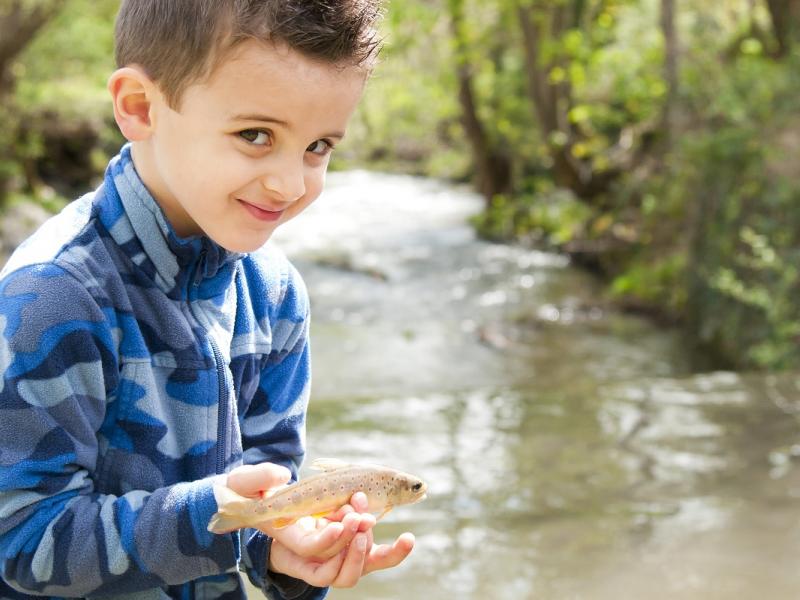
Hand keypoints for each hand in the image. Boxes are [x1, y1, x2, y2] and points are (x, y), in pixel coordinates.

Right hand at [225, 463, 415, 587]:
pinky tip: (407, 539)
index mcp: (285, 542)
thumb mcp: (243, 482)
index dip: (326, 541)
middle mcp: (309, 558)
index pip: (309, 553)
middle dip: (351, 543)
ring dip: (370, 546)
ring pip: (355, 571)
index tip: (345, 520)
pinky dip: (391, 554)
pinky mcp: (349, 547)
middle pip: (336, 572)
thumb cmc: (248, 493)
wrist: (261, 505)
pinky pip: (372, 560)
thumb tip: (279, 476)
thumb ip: (256, 478)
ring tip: (369, 514)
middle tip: (360, 514)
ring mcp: (331, 556)